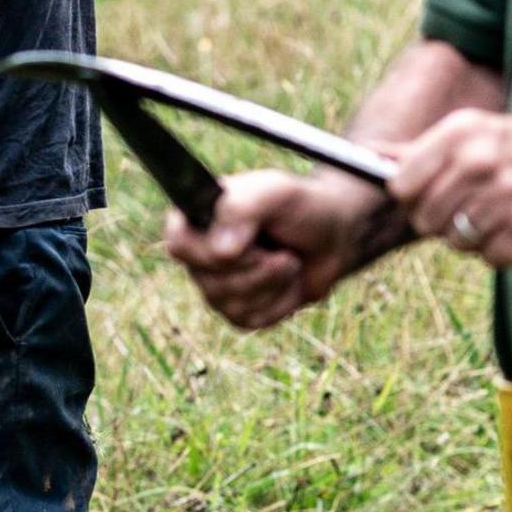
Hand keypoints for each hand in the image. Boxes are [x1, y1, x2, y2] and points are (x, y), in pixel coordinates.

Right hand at [163, 169, 393, 329]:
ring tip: (288, 259)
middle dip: (257, 267)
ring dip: (272, 282)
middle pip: (211, 281)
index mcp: (196, 219)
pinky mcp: (238, 312)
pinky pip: (251, 319)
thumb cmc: (300, 208)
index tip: (249, 241)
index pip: (178, 245)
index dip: (212, 251)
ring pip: (232, 303)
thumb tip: (221, 252)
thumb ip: (242, 208)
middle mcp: (200, 255)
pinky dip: (280, 302)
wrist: (333, 237)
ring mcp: (216, 287)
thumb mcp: (275, 192)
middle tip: (279, 247)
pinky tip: (288, 281)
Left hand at [390, 111, 511, 267]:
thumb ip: (421, 149)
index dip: (413, 197)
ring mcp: (504, 198)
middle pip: (424, 219)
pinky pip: (490, 257)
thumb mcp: (480, 130)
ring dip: (475, 237)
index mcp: (463, 133)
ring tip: (503, 214)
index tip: (432, 194)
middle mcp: (480, 162)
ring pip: (455, 241)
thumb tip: (366, 154)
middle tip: (474, 207)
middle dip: (443, 220)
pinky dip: (504, 250)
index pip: (400, 185)